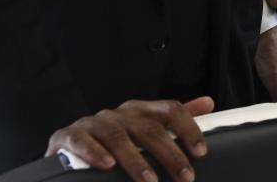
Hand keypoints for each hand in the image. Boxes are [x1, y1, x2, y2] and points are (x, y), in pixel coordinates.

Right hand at [45, 97, 212, 181]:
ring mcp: (94, 123)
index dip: (188, 128)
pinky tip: (108, 166)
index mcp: (140, 110)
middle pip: (149, 128)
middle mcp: (120, 113)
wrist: (68, 146)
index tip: (201, 152)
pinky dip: (96, 153)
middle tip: (184, 176)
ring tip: (150, 180)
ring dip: (136, 160)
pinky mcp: (69, 136)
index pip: (170, 110)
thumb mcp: (144, 128)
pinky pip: (83, 141)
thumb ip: (174, 119)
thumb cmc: (113, 139)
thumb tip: (207, 103)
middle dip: (169, 153)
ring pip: (118, 136)